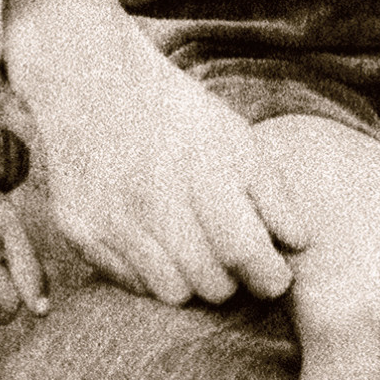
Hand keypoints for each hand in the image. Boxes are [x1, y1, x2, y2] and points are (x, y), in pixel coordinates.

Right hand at [3, 0, 306, 305]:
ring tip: (198, 252)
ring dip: (194, 282)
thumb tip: (298, 245)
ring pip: (173, 294)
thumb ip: (272, 193)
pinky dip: (152, 275)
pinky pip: (132, 284)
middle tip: (236, 261)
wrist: (92, 85)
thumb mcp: (236, 137)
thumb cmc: (178, 114)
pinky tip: (158, 243)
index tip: (277, 276)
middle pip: (211, 284)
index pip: (244, 252)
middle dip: (235, 281)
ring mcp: (112, 220)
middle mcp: (153, 200)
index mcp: (201, 170)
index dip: (270, 276)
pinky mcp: (80, 234)